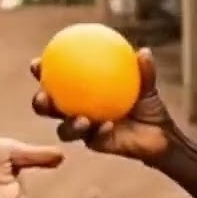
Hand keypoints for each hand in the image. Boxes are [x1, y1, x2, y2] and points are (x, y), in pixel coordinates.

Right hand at [30, 48, 174, 163]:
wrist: (160, 135)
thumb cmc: (148, 105)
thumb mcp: (146, 86)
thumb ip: (144, 71)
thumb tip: (144, 52)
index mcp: (80, 92)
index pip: (55, 81)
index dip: (41, 73)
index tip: (37, 63)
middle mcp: (77, 111)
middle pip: (49, 109)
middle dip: (40, 102)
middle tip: (44, 95)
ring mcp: (85, 130)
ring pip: (65, 130)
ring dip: (69, 124)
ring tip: (81, 119)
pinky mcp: (98, 145)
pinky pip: (95, 139)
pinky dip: (100, 131)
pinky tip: (108, 125)